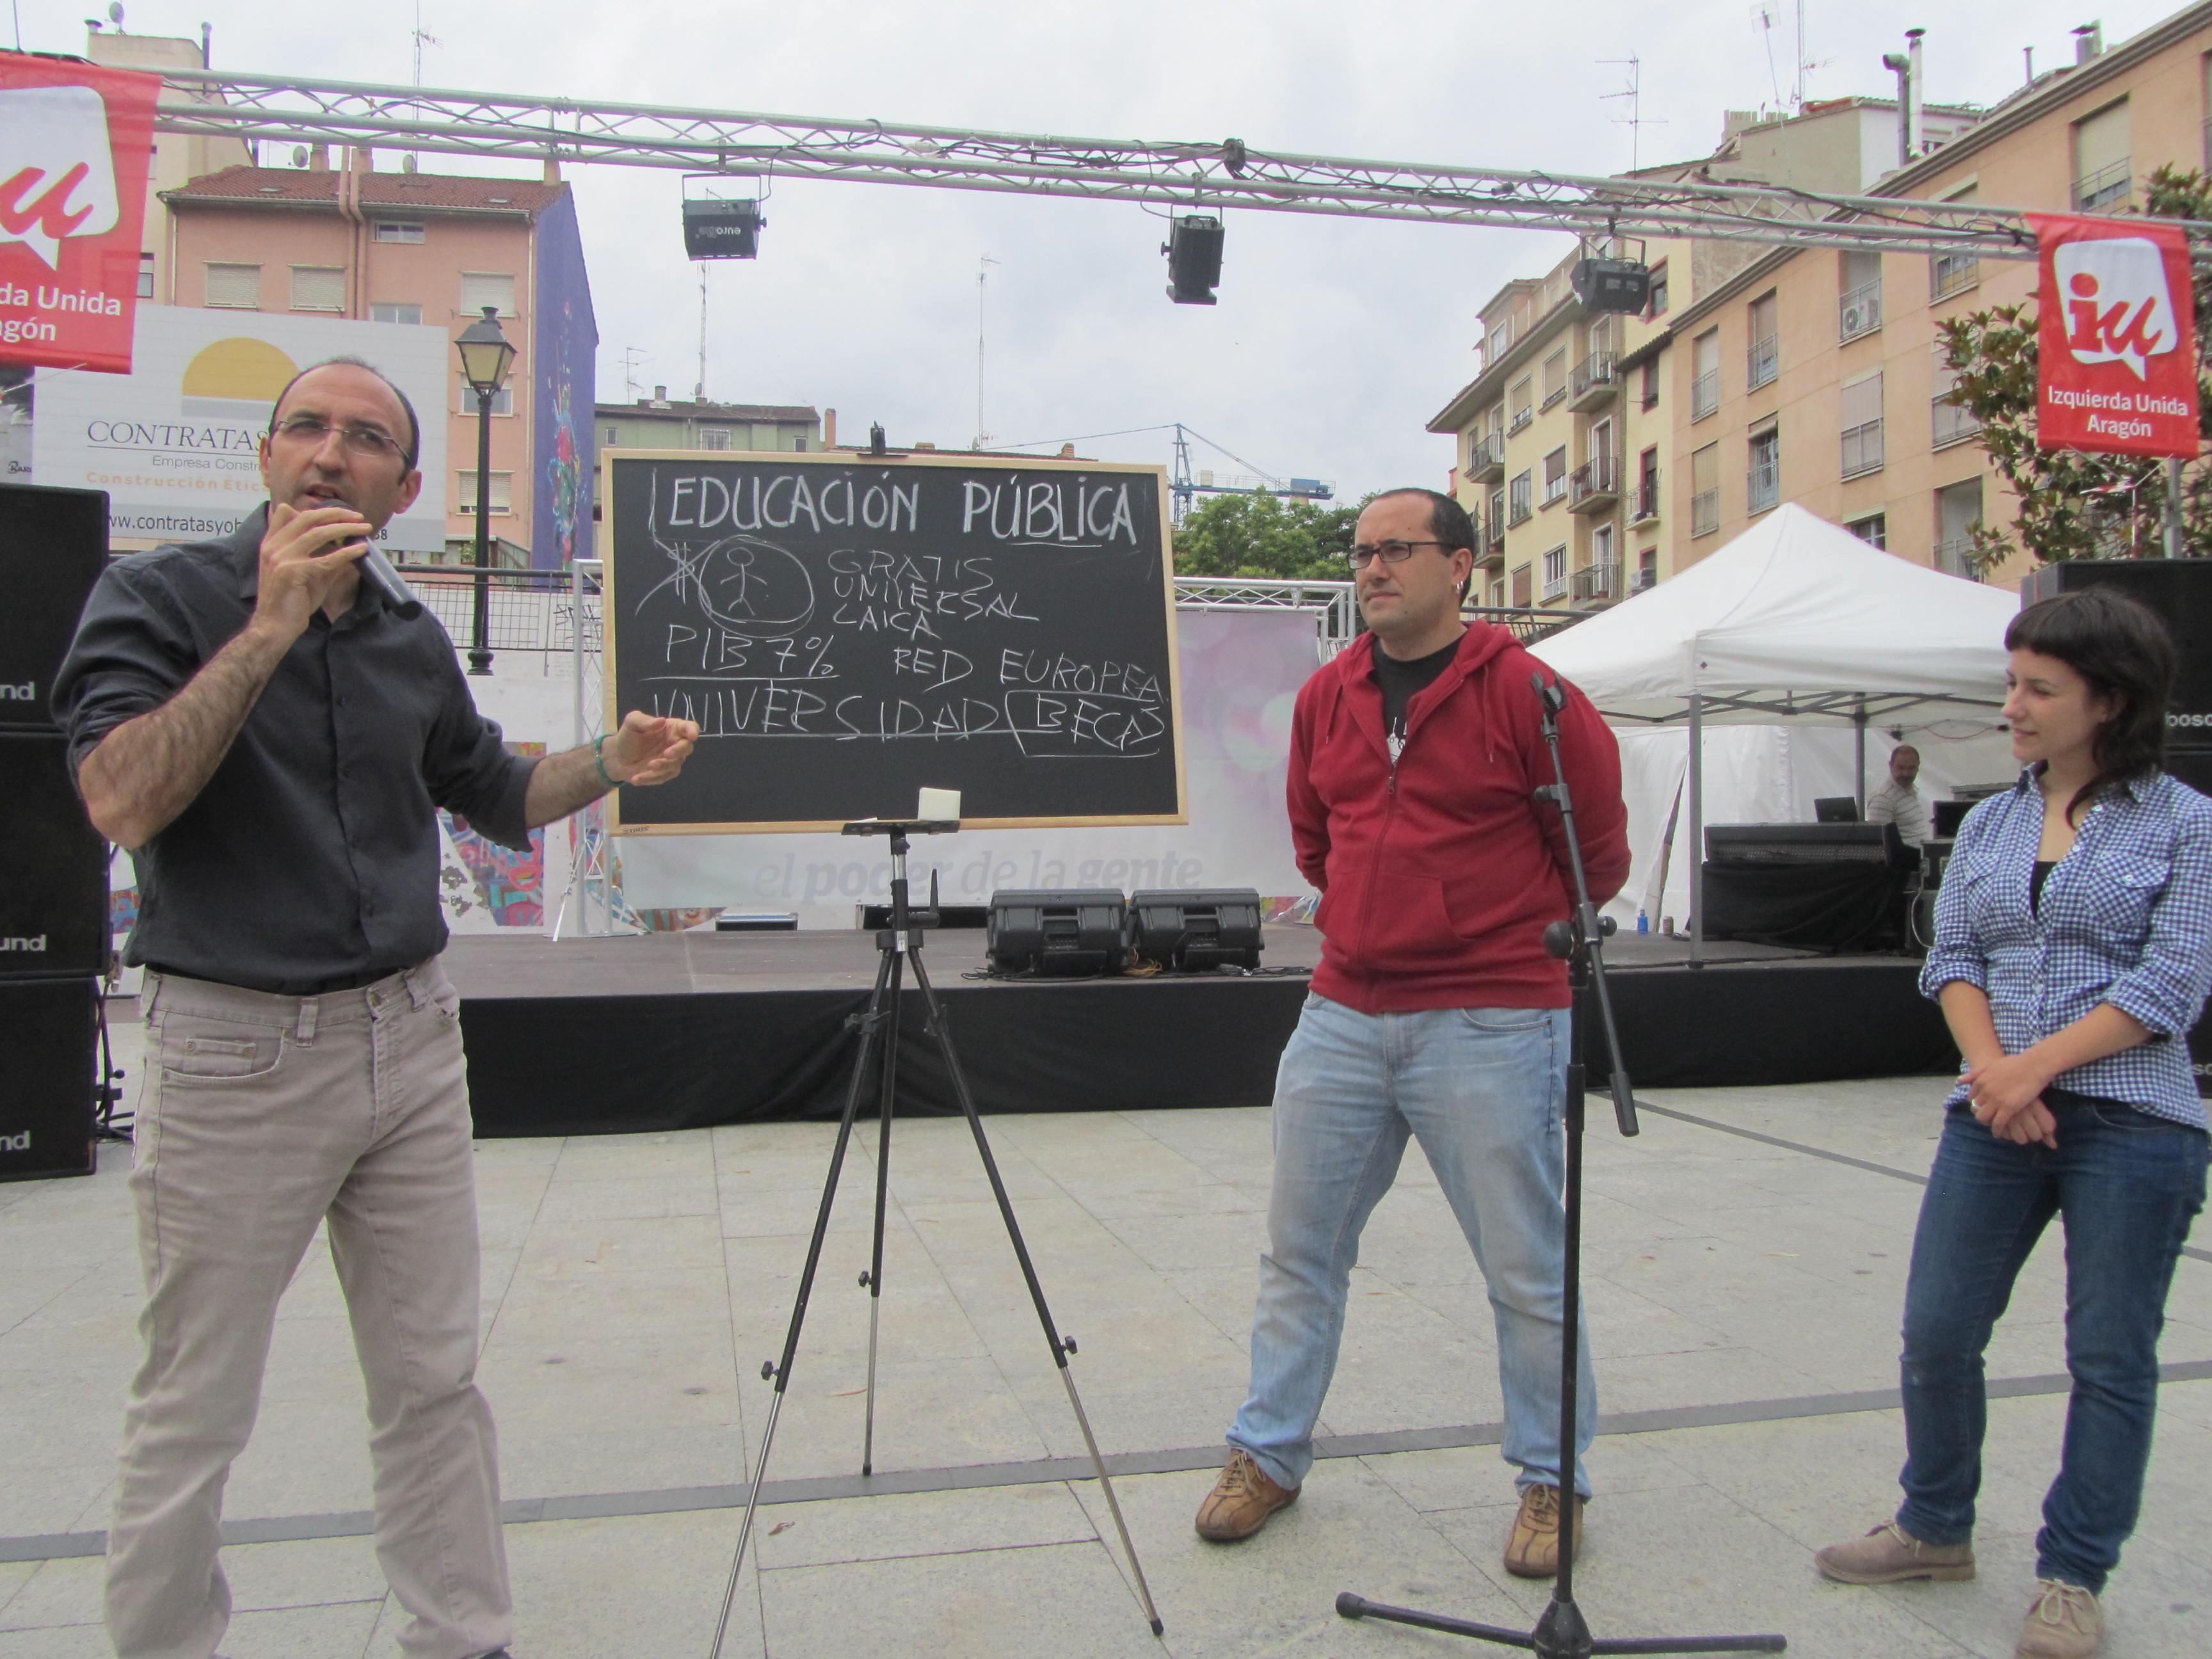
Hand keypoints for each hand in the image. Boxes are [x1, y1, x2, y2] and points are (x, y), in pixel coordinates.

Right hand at [253, 503, 372, 641]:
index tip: (338, 512)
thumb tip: (348, 548)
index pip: (287, 513)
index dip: (314, 510)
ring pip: (319, 533)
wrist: (275, 626)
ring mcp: (282, 558)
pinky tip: (361, 550)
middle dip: (335, 513)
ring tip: (364, 529)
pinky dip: (347, 552)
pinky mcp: (294, 572)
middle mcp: (273, 547)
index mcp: (271, 544)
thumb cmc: (291, 602)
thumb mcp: (307, 575)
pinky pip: (327, 558)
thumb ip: (322, 559)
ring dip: (346, 528)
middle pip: (307, 518)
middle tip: (357, 516)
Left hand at [605, 710, 699, 784]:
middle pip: (686, 748)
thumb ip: (645, 721)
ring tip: (648, 766)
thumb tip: (661, 720)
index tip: (692, 736)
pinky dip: (650, 778)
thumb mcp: (632, 722)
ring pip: (675, 765)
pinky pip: (662, 778)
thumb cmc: (628, 736)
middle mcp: (675, 744)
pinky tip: (636, 778)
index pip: (688, 727)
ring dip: (663, 766)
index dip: (692, 730)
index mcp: (672, 728)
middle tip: (666, 754)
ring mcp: (671, 760)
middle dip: (678, 751)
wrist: (617, 757)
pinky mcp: (664, 774)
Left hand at [1964, 1051, 2056, 1140]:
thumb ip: (1975, 1074)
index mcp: (1980, 1081)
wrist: (2033, 1066)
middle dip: (1980, 1114)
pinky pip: (1998, 1124)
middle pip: (1976, 1108)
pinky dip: (1997, 1130)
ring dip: (1986, 1123)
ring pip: (1984, 1118)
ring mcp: (1996, 1100)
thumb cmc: (2015, 1064)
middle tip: (1987, 1119)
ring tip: (1992, 1126)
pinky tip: (1999, 1133)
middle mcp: (1985, 1091)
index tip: (1982, 1107)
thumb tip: (1958, 1081)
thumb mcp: (1991, 1066)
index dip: (1976, 1104)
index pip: (1971, 1098)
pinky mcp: (2008, 1108)